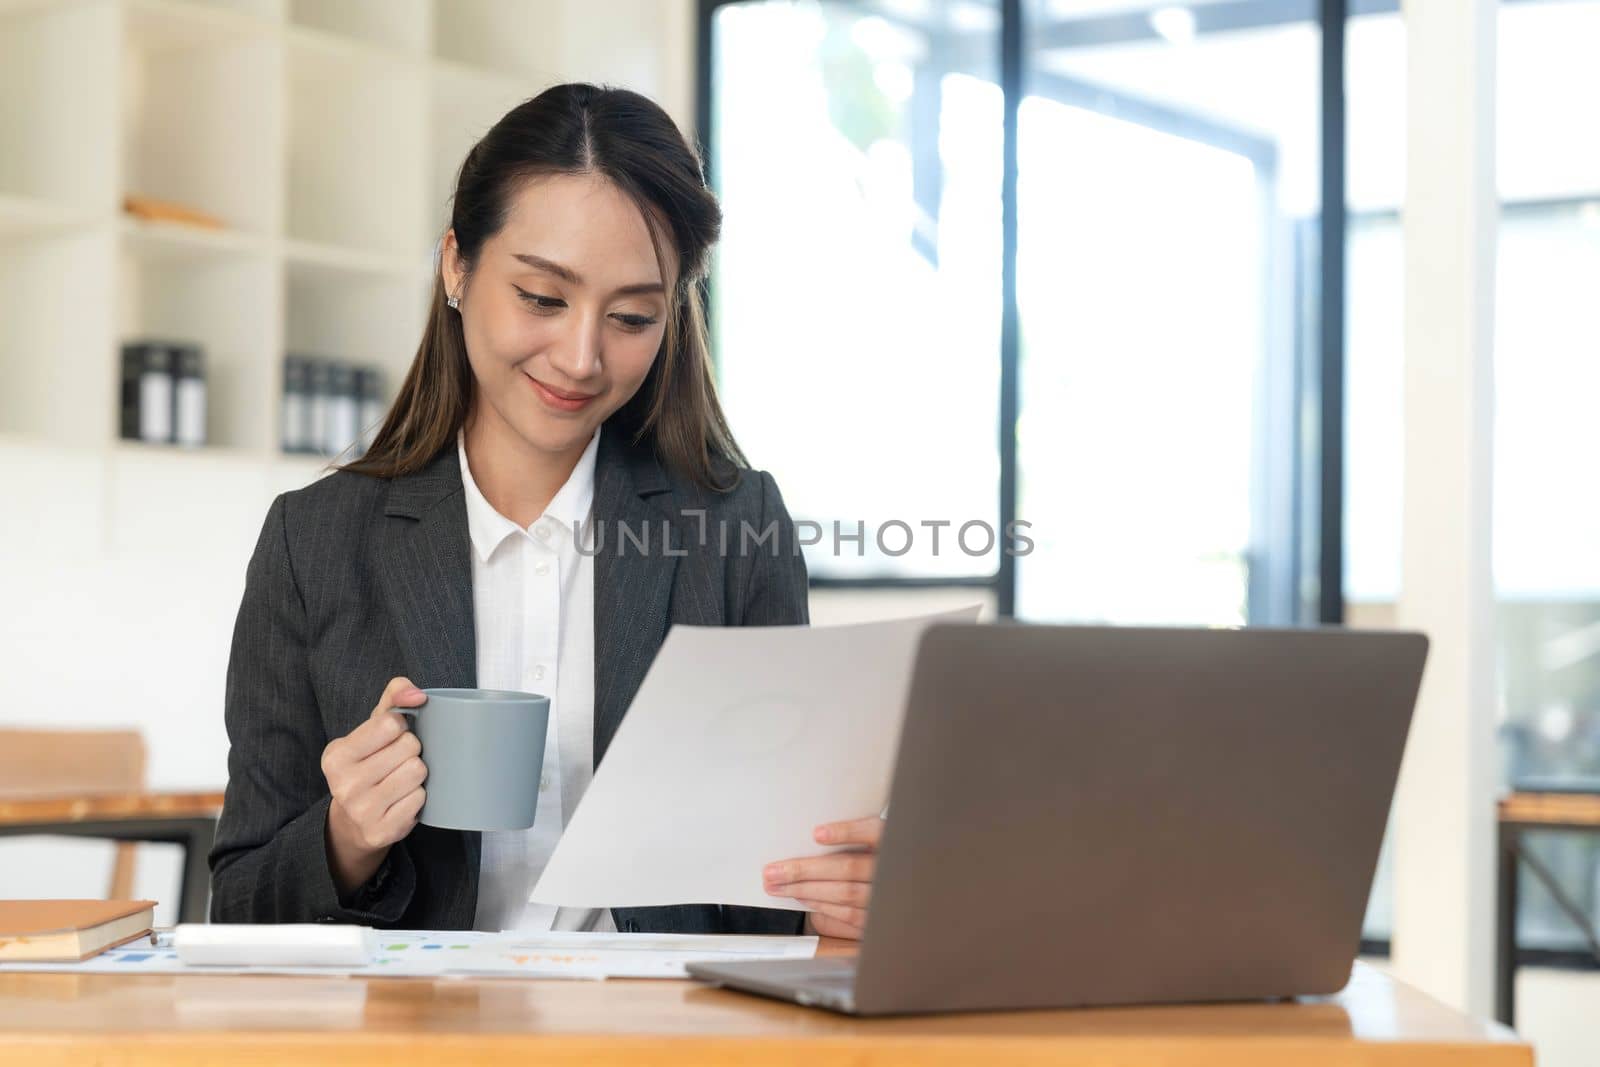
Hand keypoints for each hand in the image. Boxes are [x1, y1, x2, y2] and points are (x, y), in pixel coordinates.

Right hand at [321, 676, 428, 898]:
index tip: (392, 737)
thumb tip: (417, 694)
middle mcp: (343, 784)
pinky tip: (401, 799)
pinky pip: (420, 799)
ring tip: (400, 779)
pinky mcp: (381, 831)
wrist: (354, 822)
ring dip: (416, 773)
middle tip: (397, 761)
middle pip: (409, 748)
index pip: (391, 723)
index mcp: (336, 755)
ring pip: (417, 772)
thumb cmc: (368, 764)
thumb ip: (393, 698)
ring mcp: (361, 811)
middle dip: (411, 750)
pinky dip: (417, 797)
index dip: (401, 727)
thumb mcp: (371, 729)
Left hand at [764, 815, 883, 940]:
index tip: (817, 834)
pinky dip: (820, 905)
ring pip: (844, 893)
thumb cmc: (873, 856)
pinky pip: (847, 914)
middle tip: (774, 871)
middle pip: (848, 867)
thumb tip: (810, 837)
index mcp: (890, 840)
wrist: (897, 887)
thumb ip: (851, 835)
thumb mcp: (868, 839)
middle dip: (806, 870)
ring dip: (805, 890)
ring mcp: (885, 894)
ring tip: (778, 886)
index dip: (847, 832)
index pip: (872, 832)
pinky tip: (800, 897)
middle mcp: (891, 868)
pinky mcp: (877, 917)